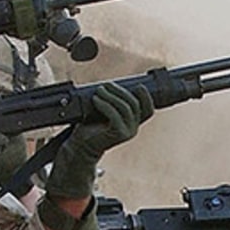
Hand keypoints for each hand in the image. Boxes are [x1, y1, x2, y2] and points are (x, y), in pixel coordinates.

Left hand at [45, 81, 154, 199]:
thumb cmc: (91, 126)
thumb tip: (110, 85)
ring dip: (111, 96)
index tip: (138, 86)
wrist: (81, 145)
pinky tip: (96, 100)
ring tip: (99, 90)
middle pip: (134, 104)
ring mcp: (127, 132)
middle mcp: (133, 128)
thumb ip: (110, 102)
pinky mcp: (118, 134)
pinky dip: (105, 105)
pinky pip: (115, 115)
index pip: (148, 110)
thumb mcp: (103, 112)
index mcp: (133, 123)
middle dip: (120, 91)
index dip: (146, 97)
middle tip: (106, 85)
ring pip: (125, 108)